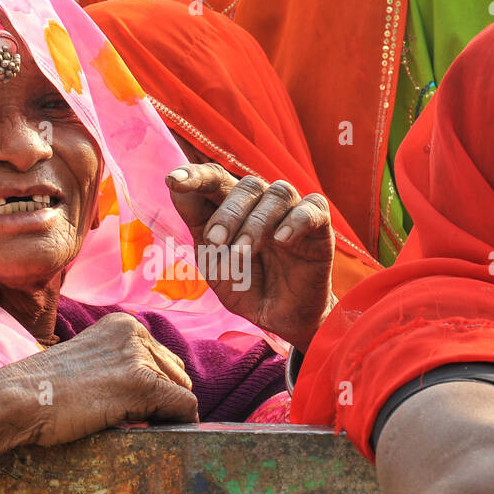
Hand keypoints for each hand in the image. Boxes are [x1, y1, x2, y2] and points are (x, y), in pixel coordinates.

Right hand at [0, 312, 198, 446]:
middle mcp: (135, 333)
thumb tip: (155, 392)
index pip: (162, 359)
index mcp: (123, 325)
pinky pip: (184, 407)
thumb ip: (119, 366)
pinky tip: (163, 436)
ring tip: (132, 426)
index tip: (135, 408)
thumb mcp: (87, 363)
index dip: (155, 389)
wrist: (17, 399)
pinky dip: (181, 425)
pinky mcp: (141, 383)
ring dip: (164, 414)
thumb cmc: (43, 390)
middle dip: (162, 400)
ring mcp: (138, 357)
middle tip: (133, 420)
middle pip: (176, 374)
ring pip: (181, 392)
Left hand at [165, 163, 335, 349]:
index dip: (194, 175)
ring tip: (244, 253)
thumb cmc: (244, 285)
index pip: (214, 178)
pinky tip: (282, 240)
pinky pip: (312, 207)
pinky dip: (296, 220)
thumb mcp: (213, 260)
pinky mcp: (319, 227)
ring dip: (255, 223)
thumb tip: (175, 188)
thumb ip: (198, 225)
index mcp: (232, 206)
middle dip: (227, 214)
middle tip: (215, 242)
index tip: (173, 182)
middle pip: (245, 185)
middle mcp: (261, 202)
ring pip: (276, 194)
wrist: (279, 318)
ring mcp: (291, 212)